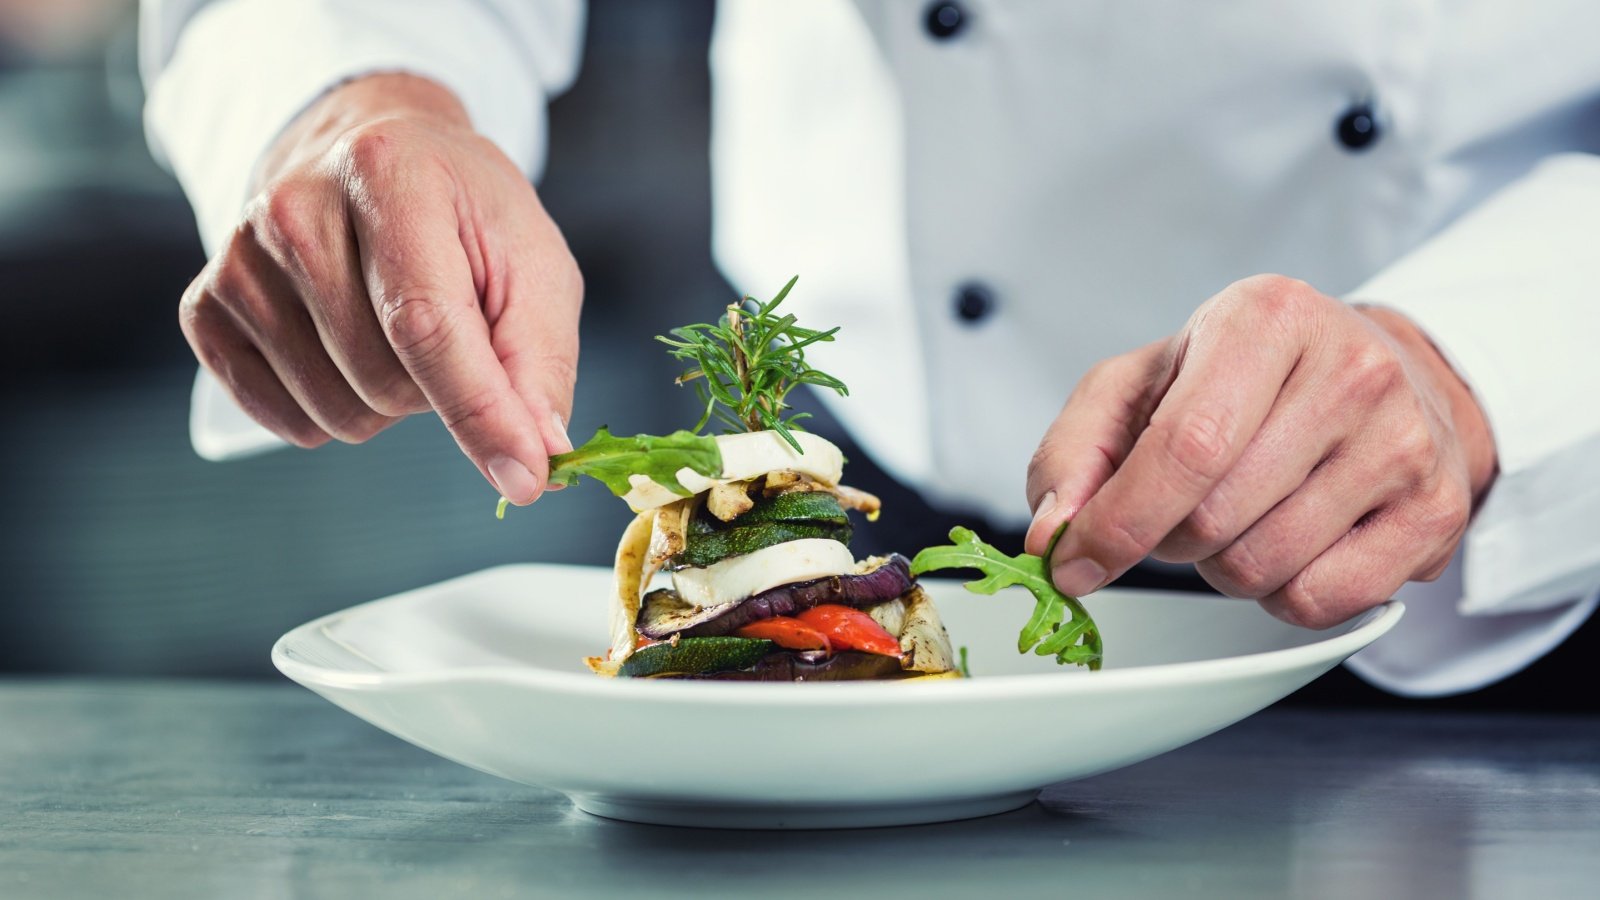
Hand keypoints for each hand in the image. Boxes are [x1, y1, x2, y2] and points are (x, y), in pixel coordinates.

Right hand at [178, 74, 579, 504]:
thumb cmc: (463, 214)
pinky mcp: (206, 305)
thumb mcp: (531, 263)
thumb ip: (539, 361)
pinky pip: (279, 419)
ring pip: (334, 410)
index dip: (479, 412)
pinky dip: (328, 412)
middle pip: (382, 380)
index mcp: (389, 176)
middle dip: (436, 388)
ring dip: (385, 402)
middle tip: (446, 329)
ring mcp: (239, 258)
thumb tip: (540, 457)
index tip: (525, 479)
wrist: (374, 153)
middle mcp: (294, 210)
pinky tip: (345, 352)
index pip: (426, 325)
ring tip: (392, 331)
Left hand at [1024, 275, 1497, 627]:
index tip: (1072, 563)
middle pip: (1217, 518)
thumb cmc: (1243, 380)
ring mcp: (1404, 443)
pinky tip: (1289, 543)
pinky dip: (1281, 594)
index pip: (1185, 447)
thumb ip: (1076, 452)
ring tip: (1240, 516)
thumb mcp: (1142, 384)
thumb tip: (1052, 535)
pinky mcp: (1435, 511)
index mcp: (1265, 319)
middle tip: (1181, 509)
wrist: (1378, 371)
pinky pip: (1322, 602)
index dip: (1118, 523)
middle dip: (1170, 539)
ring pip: (1264, 568)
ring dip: (1222, 567)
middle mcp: (1350, 372)